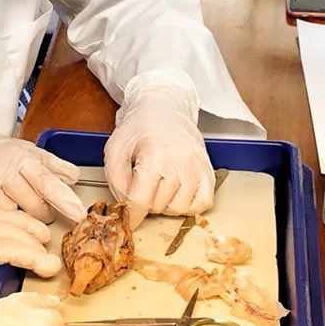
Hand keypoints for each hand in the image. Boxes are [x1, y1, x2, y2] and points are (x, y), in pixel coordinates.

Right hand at [0, 127, 85, 223]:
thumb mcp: (22, 149)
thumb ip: (50, 164)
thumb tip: (74, 177)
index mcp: (17, 158)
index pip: (45, 180)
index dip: (63, 198)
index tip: (78, 213)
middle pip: (33, 206)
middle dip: (43, 212)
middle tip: (40, 207)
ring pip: (14, 218)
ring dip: (21, 218)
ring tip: (13, 203)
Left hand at [104, 74, 214, 226]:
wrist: (165, 107)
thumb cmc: (139, 127)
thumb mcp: (115, 150)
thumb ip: (116, 181)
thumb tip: (128, 207)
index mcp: (155, 155)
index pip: (141, 200)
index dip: (131, 214)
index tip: (128, 217)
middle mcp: (181, 162)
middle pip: (158, 206)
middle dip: (146, 201)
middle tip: (143, 182)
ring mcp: (198, 168)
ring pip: (179, 209)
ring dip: (165, 203)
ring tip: (159, 184)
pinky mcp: (209, 171)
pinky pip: (201, 204)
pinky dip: (187, 204)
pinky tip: (176, 191)